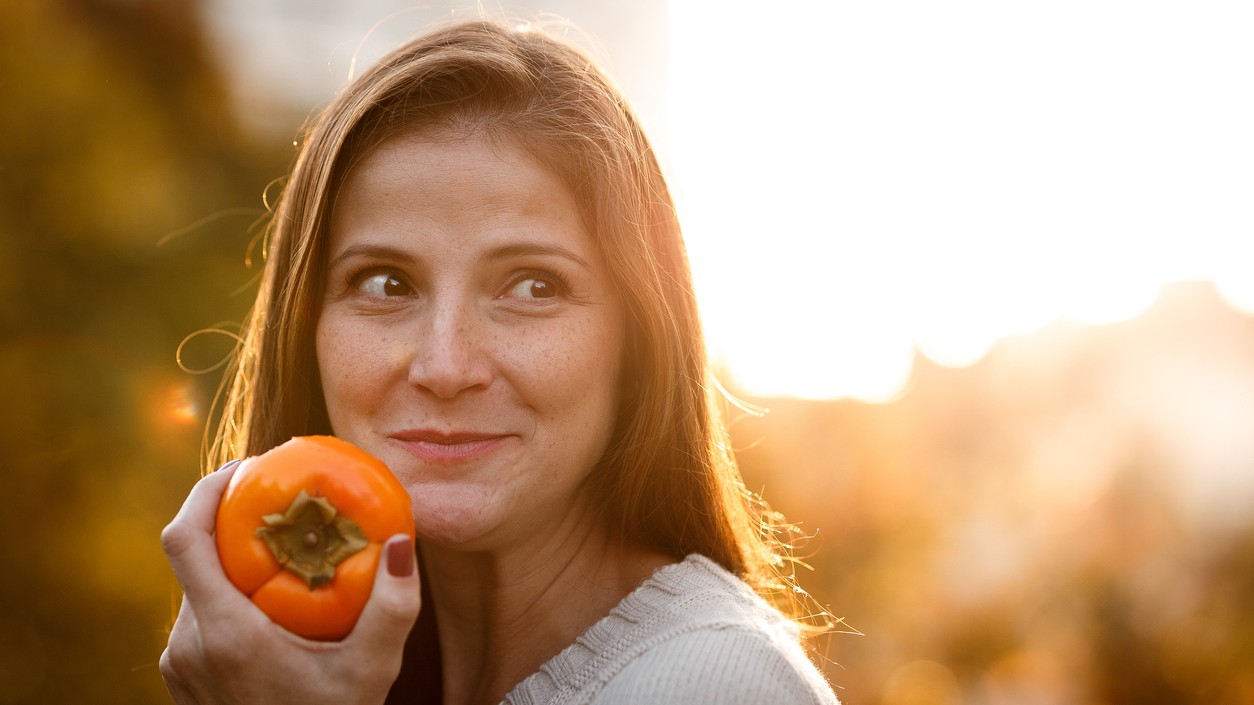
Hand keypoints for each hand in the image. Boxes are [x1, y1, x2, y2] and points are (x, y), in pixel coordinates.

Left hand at [159, 461, 421, 704]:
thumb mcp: (372, 669)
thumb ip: (393, 606)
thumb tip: (401, 542)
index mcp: (223, 633)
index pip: (182, 538)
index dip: (204, 490)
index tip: (246, 468)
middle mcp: (187, 644)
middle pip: (191, 557)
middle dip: (231, 522)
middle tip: (280, 502)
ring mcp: (178, 665)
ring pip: (197, 588)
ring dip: (232, 563)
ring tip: (282, 551)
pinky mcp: (181, 679)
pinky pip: (198, 618)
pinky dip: (228, 596)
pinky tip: (272, 602)